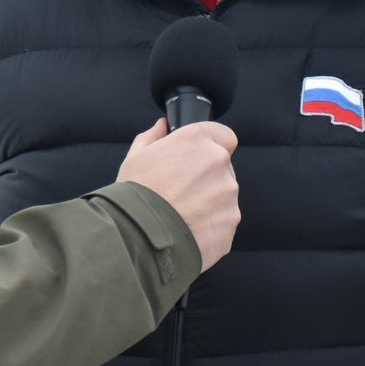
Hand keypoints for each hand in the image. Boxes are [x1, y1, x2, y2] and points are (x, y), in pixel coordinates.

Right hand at [116, 119, 239, 270]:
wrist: (139, 239)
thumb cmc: (134, 196)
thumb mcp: (135, 158)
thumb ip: (153, 137)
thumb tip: (162, 126)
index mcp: (196, 140)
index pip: (223, 135)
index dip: (212, 146)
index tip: (198, 159)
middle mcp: (218, 162)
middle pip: (223, 166)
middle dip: (207, 177)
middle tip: (181, 192)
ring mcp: (228, 193)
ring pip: (224, 194)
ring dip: (209, 201)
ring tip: (181, 215)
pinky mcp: (231, 221)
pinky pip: (223, 219)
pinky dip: (210, 225)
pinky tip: (187, 230)